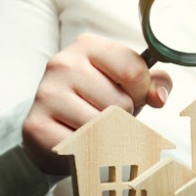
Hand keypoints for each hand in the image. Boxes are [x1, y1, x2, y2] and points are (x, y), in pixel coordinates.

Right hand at [22, 34, 171, 174]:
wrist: (53, 127)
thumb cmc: (98, 101)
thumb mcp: (129, 84)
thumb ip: (154, 83)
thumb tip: (158, 98)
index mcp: (88, 46)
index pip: (134, 71)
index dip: (142, 92)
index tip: (132, 96)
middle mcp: (63, 63)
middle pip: (121, 102)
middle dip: (124, 116)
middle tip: (108, 114)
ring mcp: (46, 93)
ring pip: (104, 125)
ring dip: (108, 134)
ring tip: (95, 127)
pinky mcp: (37, 125)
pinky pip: (83, 144)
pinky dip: (89, 149)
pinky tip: (78, 140)